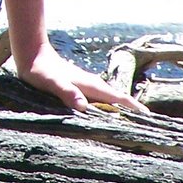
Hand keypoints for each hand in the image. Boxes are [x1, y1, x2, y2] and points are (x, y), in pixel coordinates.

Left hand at [15, 41, 147, 113]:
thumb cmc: (40, 71)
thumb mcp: (51, 83)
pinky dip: (110, 106)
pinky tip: (109, 114)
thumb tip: (83, 106)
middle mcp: (93, 84)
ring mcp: (88, 85)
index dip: (133, 108)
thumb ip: (66, 92)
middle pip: (119, 99)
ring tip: (135, 124)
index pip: (118, 97)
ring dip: (123, 109)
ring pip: (111, 98)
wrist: (33, 54)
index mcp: (90, 85)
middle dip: (134, 111)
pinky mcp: (82, 86)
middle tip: (149, 128)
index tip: (149, 119)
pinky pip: (102, 98)